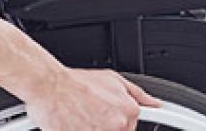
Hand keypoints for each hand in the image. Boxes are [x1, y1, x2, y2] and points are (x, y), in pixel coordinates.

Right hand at [24, 67, 159, 130]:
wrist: (50, 86)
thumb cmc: (77, 82)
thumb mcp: (114, 80)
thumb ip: (138, 95)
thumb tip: (155, 103)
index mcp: (129, 111)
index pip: (132, 129)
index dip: (119, 126)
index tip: (108, 121)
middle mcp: (117, 126)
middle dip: (105, 128)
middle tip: (92, 116)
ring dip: (92, 130)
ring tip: (82, 119)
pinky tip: (75, 124)